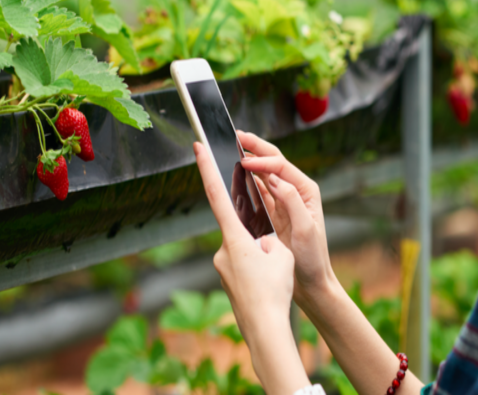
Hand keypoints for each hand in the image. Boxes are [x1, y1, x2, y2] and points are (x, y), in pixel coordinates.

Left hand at [194, 142, 308, 394]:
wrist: (265, 329)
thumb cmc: (273, 290)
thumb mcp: (280, 253)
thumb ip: (268, 238)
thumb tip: (259, 241)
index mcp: (234, 237)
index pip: (217, 195)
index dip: (207, 169)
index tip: (197, 148)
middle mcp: (222, 250)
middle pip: (240, 228)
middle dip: (258, 234)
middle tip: (273, 258)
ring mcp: (222, 266)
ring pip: (244, 249)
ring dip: (261, 256)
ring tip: (274, 276)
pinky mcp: (227, 280)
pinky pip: (243, 265)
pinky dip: (257, 269)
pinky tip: (268, 284)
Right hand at [236, 131, 336, 307]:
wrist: (311, 281)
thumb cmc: (313, 257)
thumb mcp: (306, 229)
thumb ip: (292, 200)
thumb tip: (275, 178)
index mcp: (306, 190)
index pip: (281, 166)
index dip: (262, 160)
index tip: (245, 161)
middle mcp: (295, 190)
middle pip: (272, 161)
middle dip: (255, 146)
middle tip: (236, 136)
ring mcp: (282, 200)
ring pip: (262, 173)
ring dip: (248, 160)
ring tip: (232, 149)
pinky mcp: (272, 211)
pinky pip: (256, 190)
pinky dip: (245, 180)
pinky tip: (234, 174)